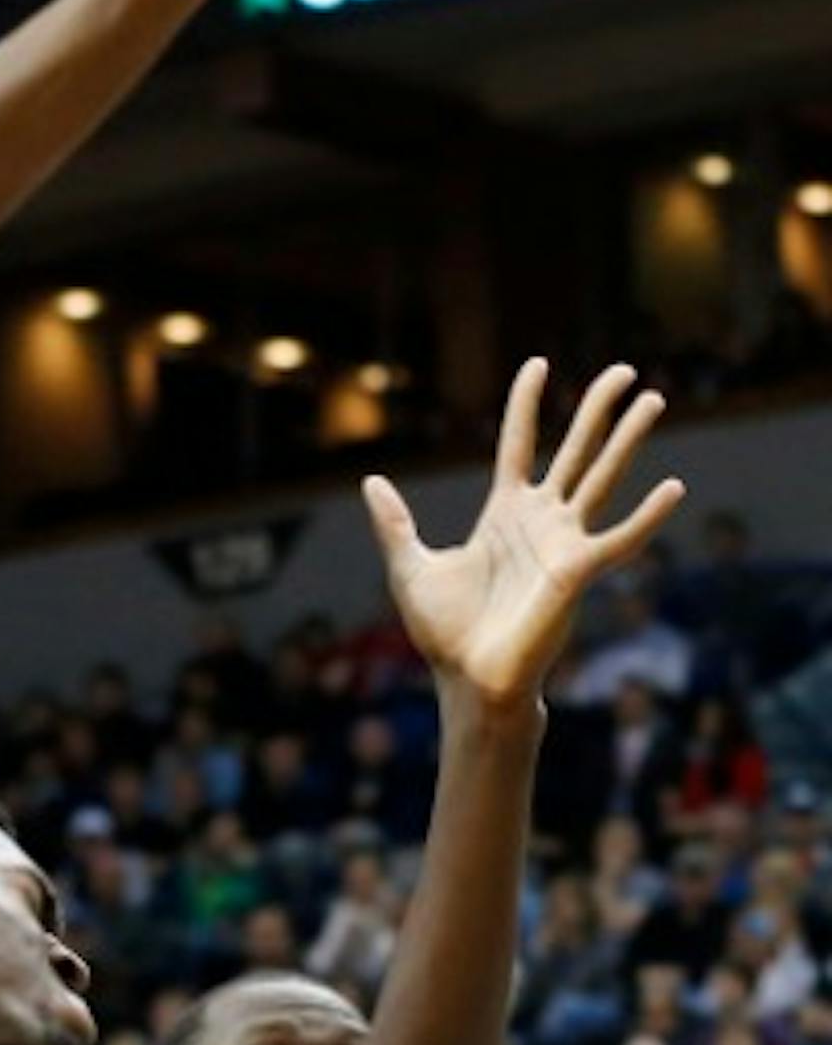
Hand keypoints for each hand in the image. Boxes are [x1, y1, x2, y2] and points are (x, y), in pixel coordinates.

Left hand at [361, 358, 684, 710]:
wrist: (468, 680)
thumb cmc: (446, 632)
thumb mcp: (411, 566)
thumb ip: (396, 524)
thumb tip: (372, 482)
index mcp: (504, 514)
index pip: (519, 443)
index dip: (527, 404)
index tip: (537, 364)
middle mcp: (540, 521)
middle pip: (575, 449)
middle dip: (597, 409)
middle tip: (625, 370)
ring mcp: (563, 543)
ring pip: (602, 477)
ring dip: (628, 439)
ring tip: (654, 399)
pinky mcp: (578, 572)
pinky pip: (620, 539)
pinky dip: (646, 516)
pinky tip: (673, 487)